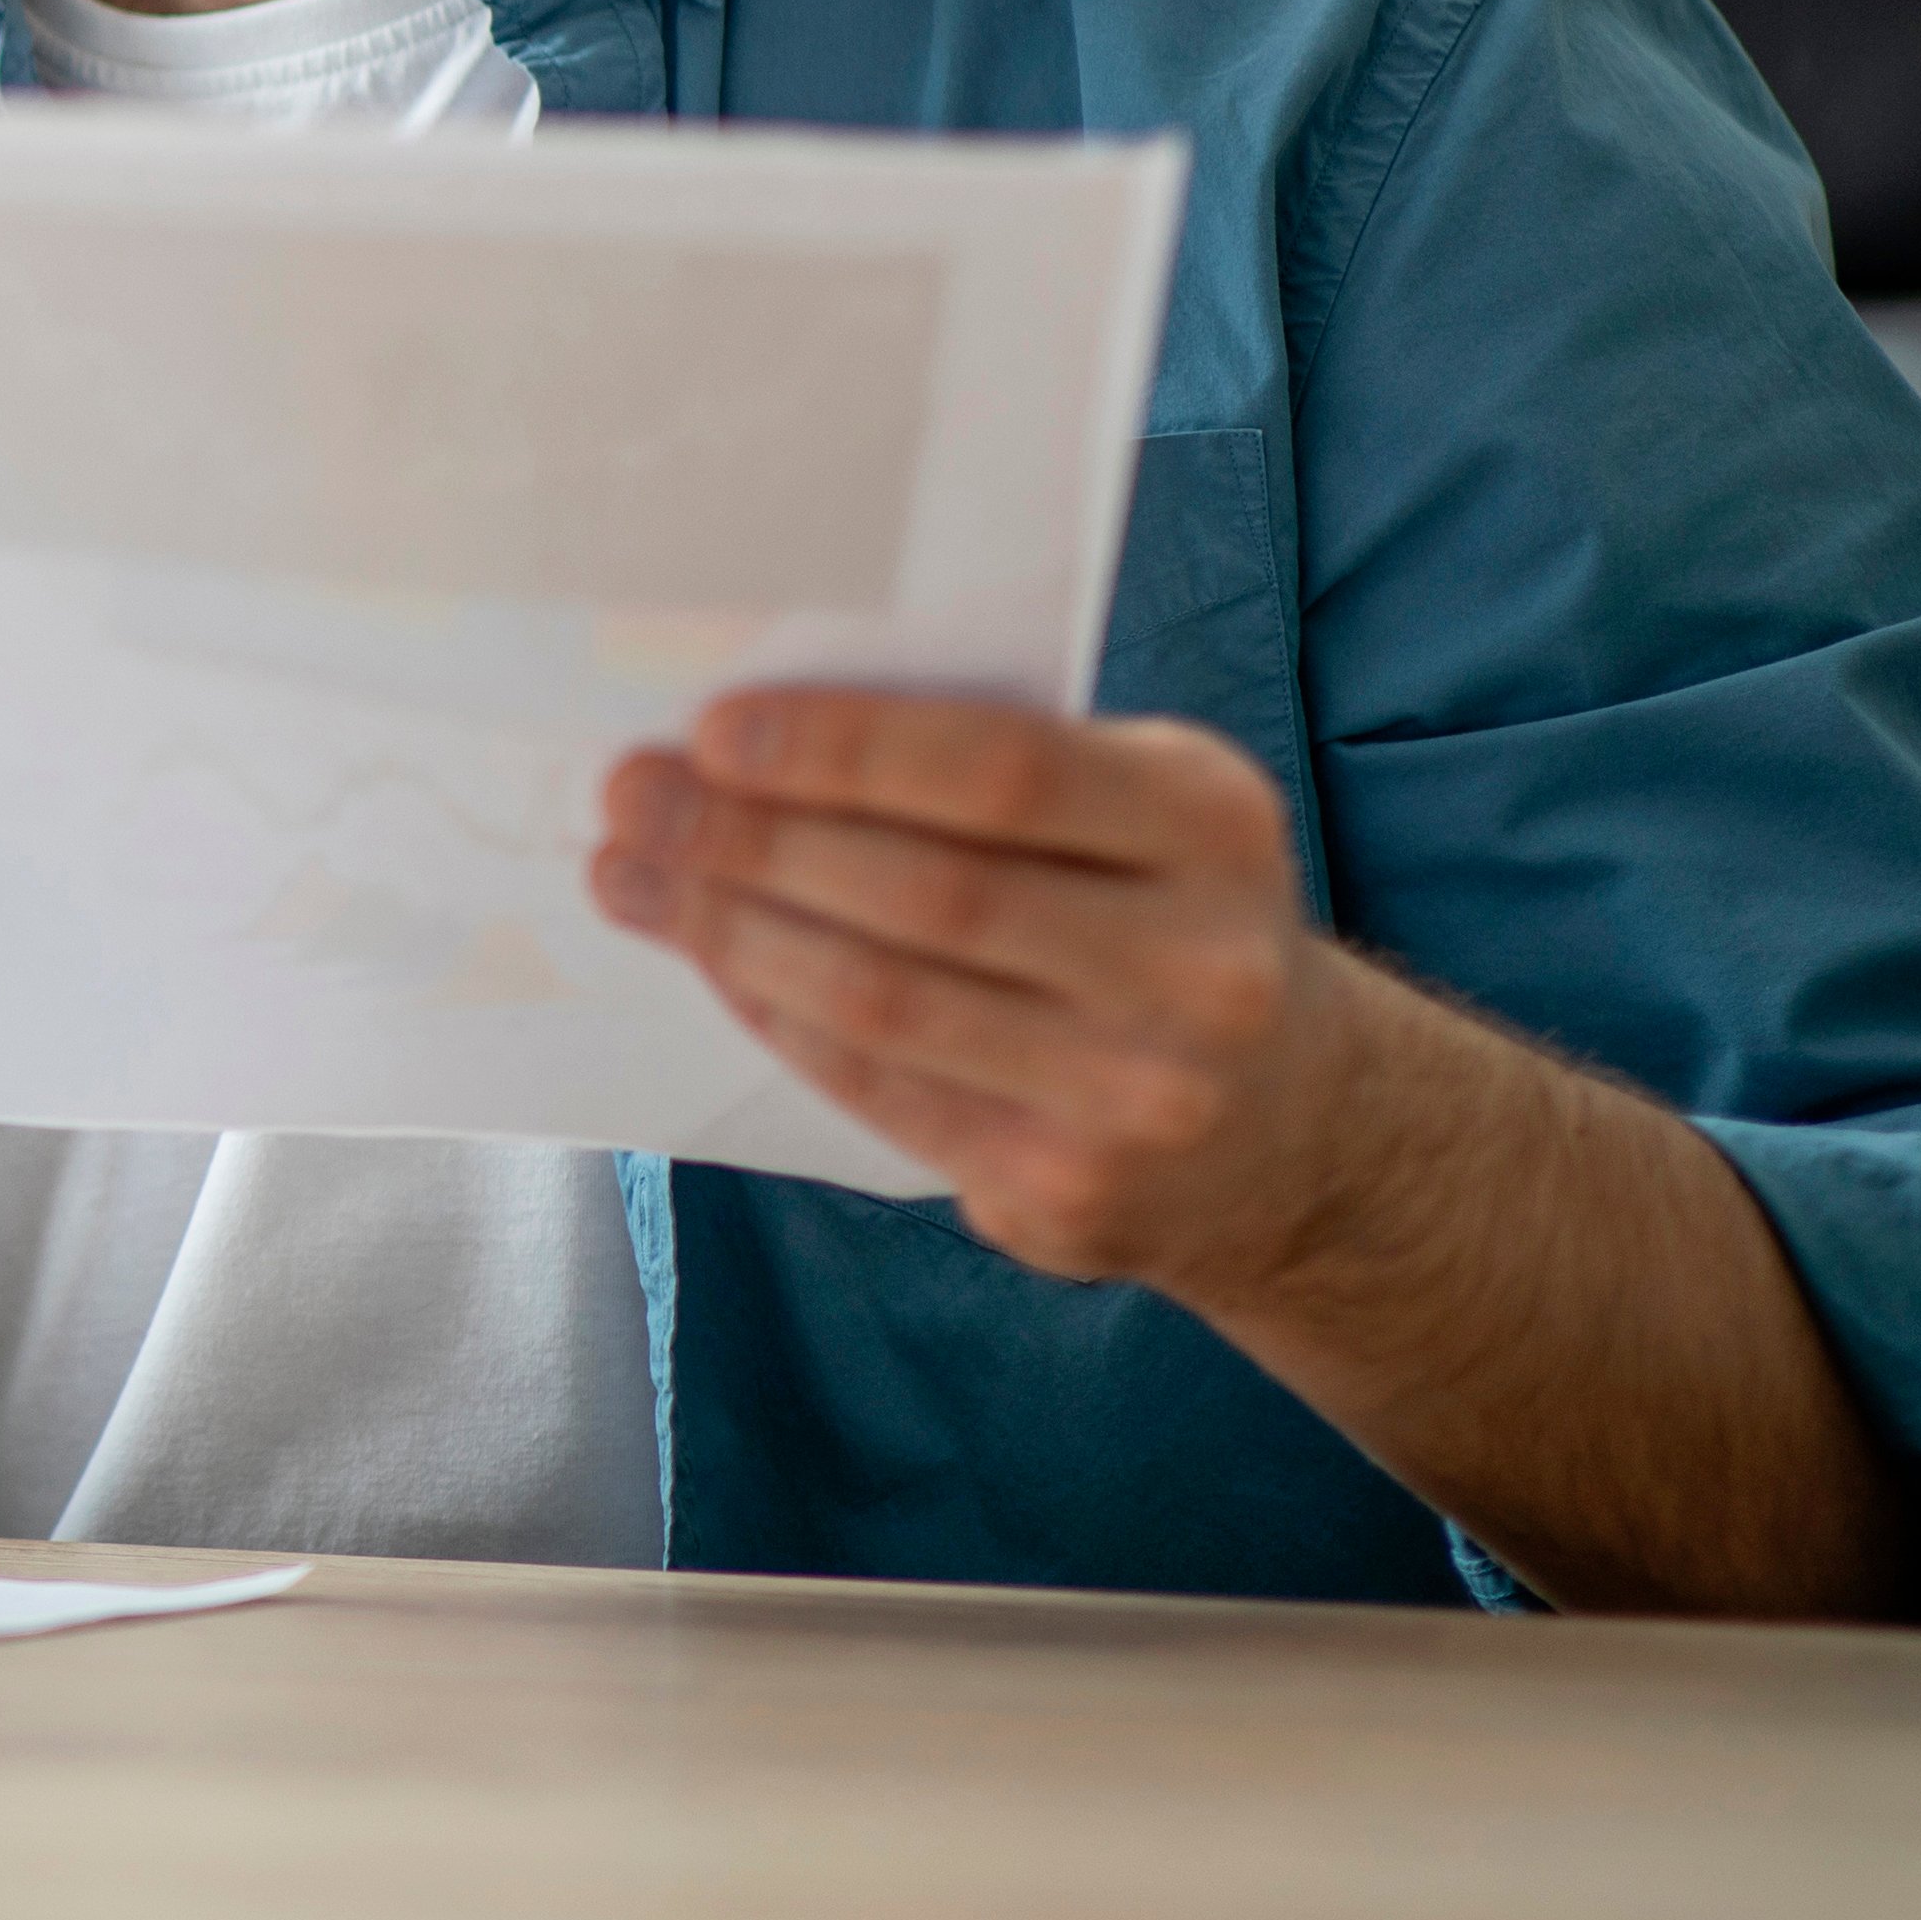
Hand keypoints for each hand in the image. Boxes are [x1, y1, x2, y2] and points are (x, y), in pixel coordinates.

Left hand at [586, 690, 1393, 1296]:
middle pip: (926, 894)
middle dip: (749, 841)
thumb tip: (745, 740)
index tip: (712, 728)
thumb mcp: (1135, 811)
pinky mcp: (1073, 1192)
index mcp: (1213, 823)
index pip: (1006, 770)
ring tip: (630, 876)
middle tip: (630, 796)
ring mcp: (1143, 1096)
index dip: (847, 750)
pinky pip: (881, 1089)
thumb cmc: (1155, 913)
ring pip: (885, 1002)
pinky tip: (711, 960)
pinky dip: (775, 1015)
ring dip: (730, 932)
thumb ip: (987, 768)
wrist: (1290, 1121)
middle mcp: (1199, 967)